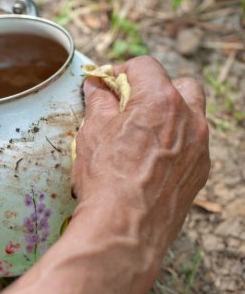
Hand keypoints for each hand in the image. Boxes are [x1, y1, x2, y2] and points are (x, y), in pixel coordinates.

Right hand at [72, 55, 209, 250]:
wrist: (124, 227)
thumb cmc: (106, 177)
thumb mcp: (92, 132)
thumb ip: (98, 102)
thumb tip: (96, 87)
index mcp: (160, 100)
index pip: (144, 66)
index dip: (121, 70)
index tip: (108, 83)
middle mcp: (189, 119)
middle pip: (180, 85)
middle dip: (155, 88)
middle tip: (130, 104)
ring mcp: (199, 147)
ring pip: (191, 115)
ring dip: (169, 114)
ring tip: (142, 132)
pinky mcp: (199, 171)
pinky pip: (192, 144)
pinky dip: (175, 142)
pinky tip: (151, 159)